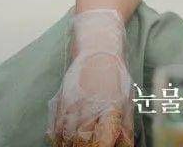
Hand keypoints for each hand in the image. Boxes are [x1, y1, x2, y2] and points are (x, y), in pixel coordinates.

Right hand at [48, 10, 132, 146]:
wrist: (97, 47)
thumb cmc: (116, 75)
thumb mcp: (127, 99)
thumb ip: (125, 128)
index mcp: (110, 107)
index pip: (103, 141)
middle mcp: (89, 107)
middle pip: (82, 143)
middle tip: (92, 146)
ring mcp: (72, 104)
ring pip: (67, 138)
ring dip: (72, 145)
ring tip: (80, 144)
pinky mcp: (60, 101)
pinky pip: (56, 128)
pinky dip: (60, 138)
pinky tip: (66, 140)